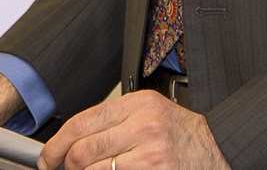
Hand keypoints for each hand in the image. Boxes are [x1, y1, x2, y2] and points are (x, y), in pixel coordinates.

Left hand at [36, 91, 227, 169]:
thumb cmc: (181, 134)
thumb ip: (114, 121)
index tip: (49, 158)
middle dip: (66, 166)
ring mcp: (150, 154)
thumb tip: (72, 140)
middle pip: (82, 150)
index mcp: (138, 104)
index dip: (57, 144)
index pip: (82, 123)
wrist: (218, 149)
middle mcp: (143, 125)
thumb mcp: (149, 113)